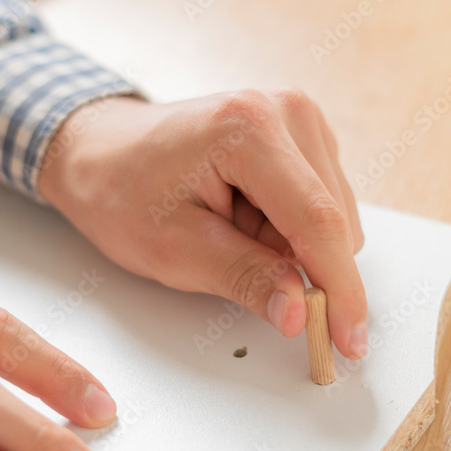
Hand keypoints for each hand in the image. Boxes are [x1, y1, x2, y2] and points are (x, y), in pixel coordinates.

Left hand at [39, 89, 366, 357]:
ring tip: (225, 228)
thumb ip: (245, 278)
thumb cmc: (121, 192)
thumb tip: (300, 313)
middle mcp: (284, 111)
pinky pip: (321, 203)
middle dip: (295, 264)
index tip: (349, 340)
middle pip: (331, 220)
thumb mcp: (174, 249)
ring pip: (332, 216)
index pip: (318, 222)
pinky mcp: (300, 134)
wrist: (101, 153)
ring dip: (288, 244)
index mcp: (249, 130)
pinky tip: (241, 217)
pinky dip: (287, 227)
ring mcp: (297, 117)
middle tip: (225, 257)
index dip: (340, 289)